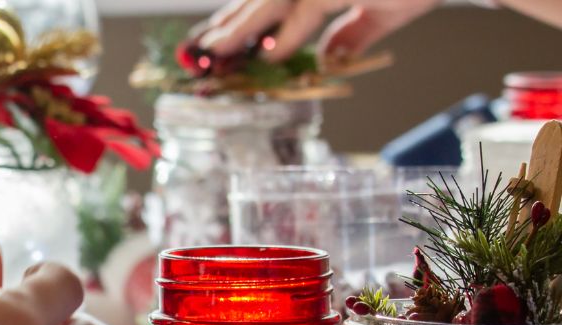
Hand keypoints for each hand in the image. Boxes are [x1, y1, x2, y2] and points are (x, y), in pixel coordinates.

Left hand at [198, 0, 439, 61]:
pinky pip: (312, 6)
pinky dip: (289, 32)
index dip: (241, 17)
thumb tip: (333, 56)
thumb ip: (356, 30)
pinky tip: (268, 52)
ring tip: (217, 53)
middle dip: (231, 24)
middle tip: (199, 52)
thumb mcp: (388, 9)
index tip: (215, 42)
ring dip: (245, 26)